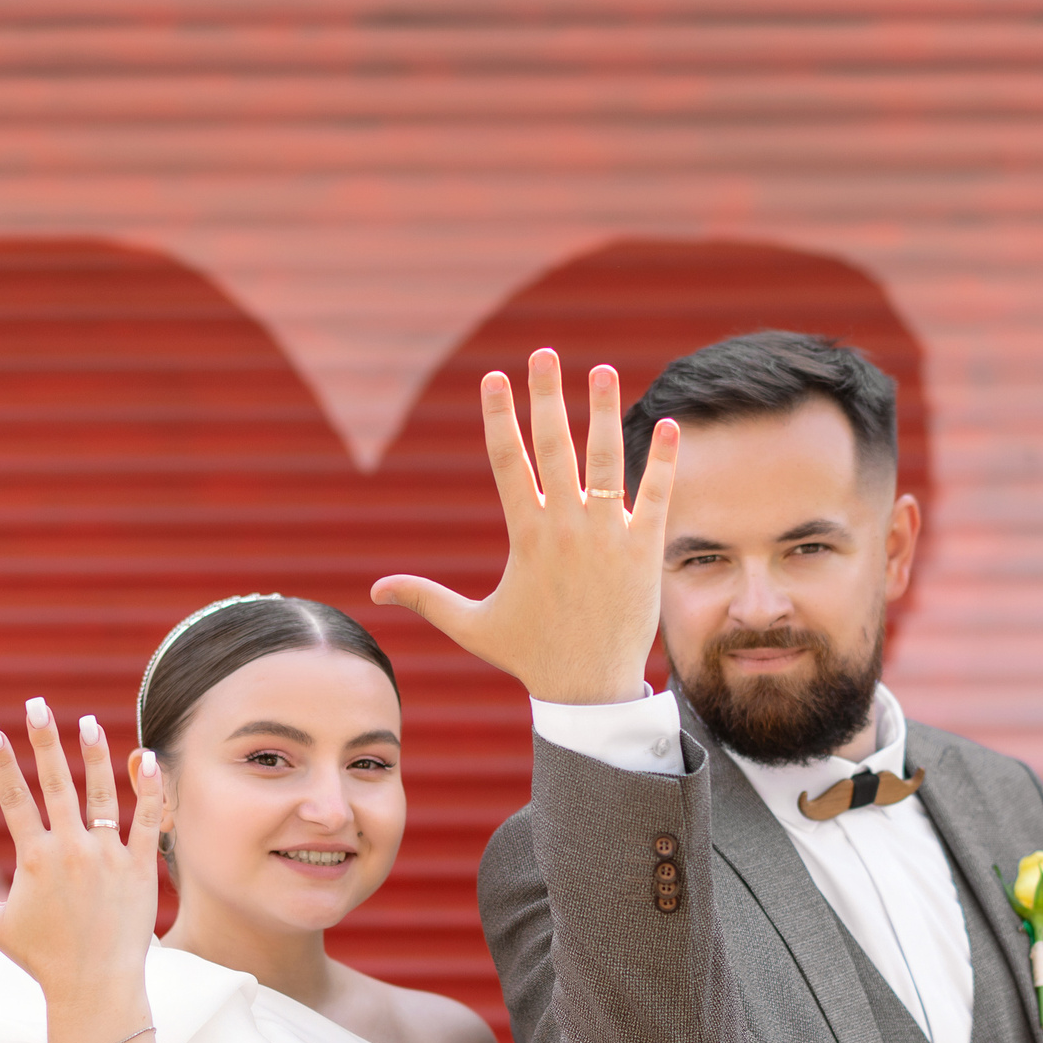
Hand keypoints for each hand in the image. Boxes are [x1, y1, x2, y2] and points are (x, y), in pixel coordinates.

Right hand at [0, 700, 162, 1021]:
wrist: (96, 986)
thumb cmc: (44, 958)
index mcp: (34, 859)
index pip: (13, 799)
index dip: (1, 762)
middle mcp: (70, 851)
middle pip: (54, 784)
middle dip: (44, 741)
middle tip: (37, 704)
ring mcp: (107, 857)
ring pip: (101, 794)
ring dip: (94, 755)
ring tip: (88, 723)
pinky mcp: (140, 868)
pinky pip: (146, 820)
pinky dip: (148, 789)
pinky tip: (146, 757)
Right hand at [372, 348, 679, 705]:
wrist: (588, 689)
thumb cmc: (531, 655)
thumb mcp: (473, 626)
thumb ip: (427, 598)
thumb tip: (375, 591)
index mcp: (526, 537)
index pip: (507, 462)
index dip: (499, 417)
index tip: (494, 378)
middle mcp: (565, 528)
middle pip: (553, 447)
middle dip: (546, 396)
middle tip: (543, 353)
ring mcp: (608, 537)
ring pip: (606, 462)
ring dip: (603, 412)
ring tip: (601, 369)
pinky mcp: (644, 551)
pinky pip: (657, 496)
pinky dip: (662, 461)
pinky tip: (667, 425)